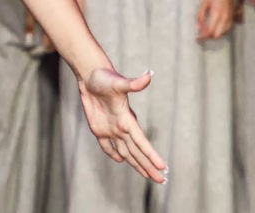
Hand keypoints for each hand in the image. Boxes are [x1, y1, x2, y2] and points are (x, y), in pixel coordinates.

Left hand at [78, 67, 166, 182]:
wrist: (90, 74)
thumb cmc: (105, 77)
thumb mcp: (118, 82)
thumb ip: (134, 83)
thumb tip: (149, 75)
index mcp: (127, 120)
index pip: (142, 142)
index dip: (151, 155)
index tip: (163, 167)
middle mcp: (122, 127)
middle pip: (137, 152)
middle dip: (149, 167)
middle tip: (162, 180)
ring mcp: (111, 129)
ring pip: (126, 152)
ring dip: (137, 164)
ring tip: (148, 176)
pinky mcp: (99, 128)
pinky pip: (107, 145)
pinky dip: (113, 154)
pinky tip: (121, 160)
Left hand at [197, 0, 236, 40]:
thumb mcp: (204, 3)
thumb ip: (200, 16)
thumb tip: (198, 28)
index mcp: (216, 14)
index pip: (210, 32)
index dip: (203, 37)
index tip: (197, 38)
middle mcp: (225, 18)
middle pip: (217, 35)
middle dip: (209, 37)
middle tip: (201, 35)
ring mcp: (230, 16)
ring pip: (223, 33)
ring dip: (215, 34)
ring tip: (207, 32)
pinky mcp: (232, 15)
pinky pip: (228, 27)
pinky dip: (222, 31)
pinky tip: (216, 28)